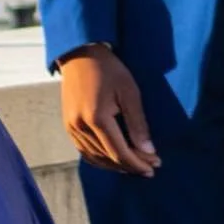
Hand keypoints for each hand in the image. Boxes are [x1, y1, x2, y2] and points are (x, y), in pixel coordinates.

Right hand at [58, 46, 160, 177]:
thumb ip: (138, 124)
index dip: (138, 163)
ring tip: (135, 166)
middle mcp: (80, 127)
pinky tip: (114, 160)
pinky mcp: (68, 126)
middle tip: (150, 168)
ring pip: (95, 158)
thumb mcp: (129, 92)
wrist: (80, 55)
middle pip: (108, 158)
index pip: (119, 153)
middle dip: (131, 166)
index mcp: (97, 118)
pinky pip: (84, 151)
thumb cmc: (109, 70)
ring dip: (116, 166)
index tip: (155, 166)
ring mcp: (71, 128)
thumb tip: (148, 151)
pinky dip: (100, 159)